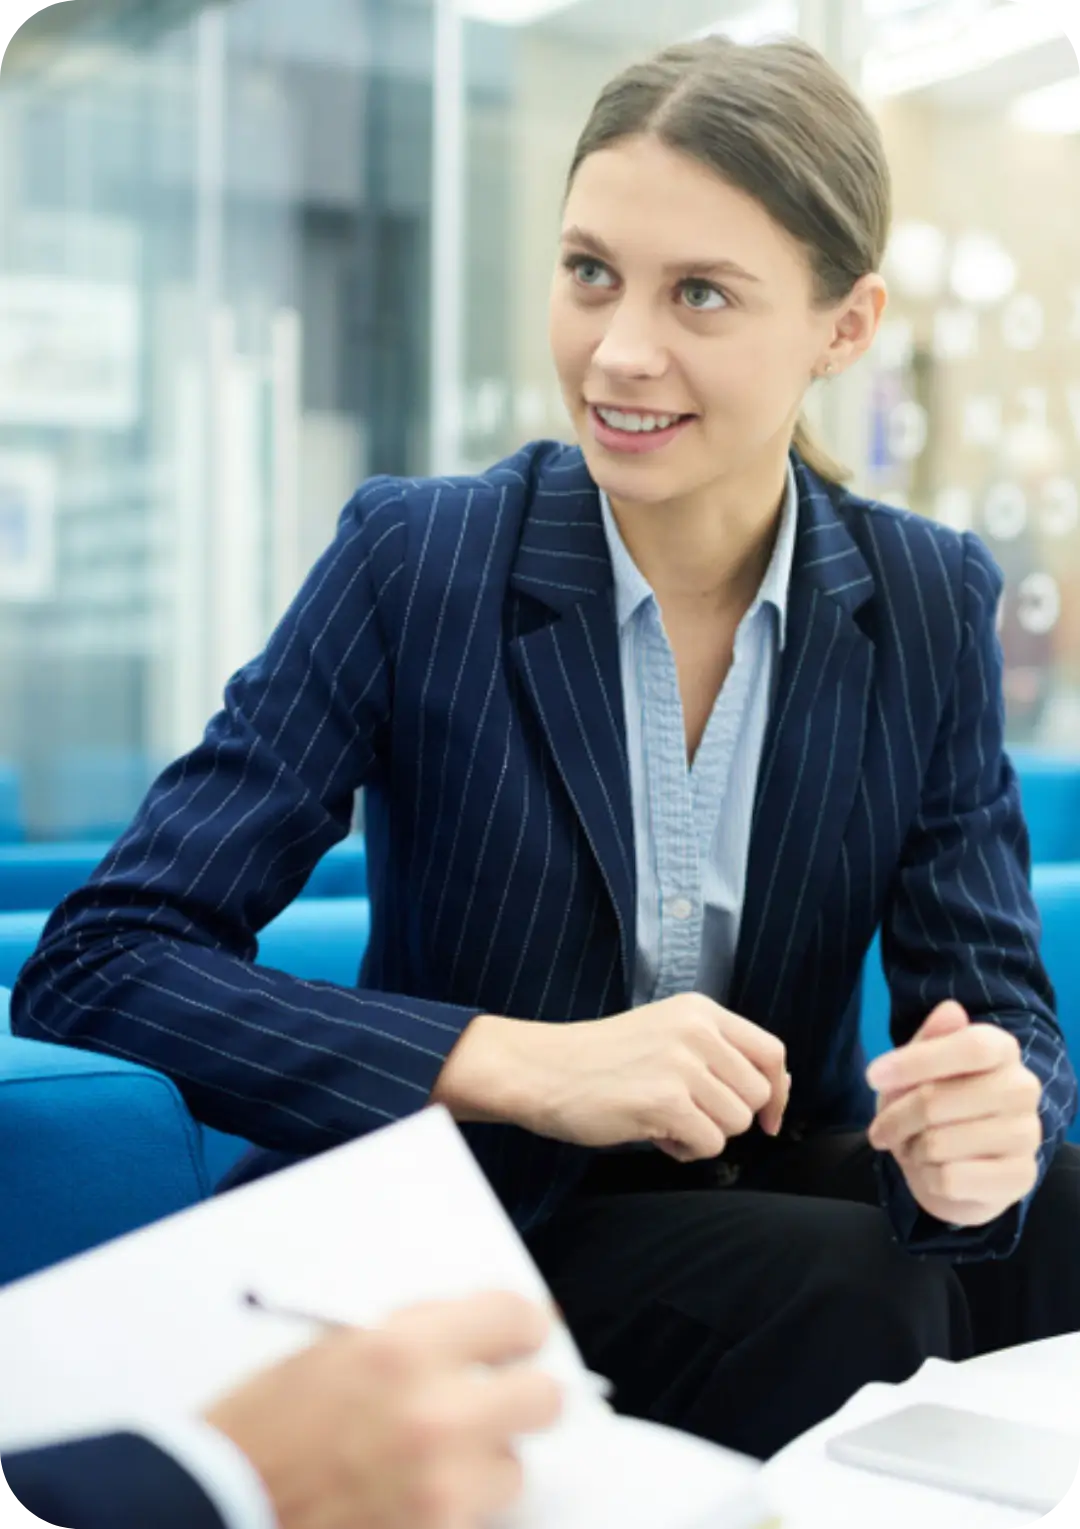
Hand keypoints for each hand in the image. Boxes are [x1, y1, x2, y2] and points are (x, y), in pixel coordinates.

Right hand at [204, 1292, 561, 1528]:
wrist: (213, 1510)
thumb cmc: (259, 1430)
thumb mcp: (333, 1352)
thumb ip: (412, 1341)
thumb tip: (477, 1340)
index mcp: (404, 1349)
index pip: (516, 1317)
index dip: (521, 1329)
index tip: (519, 1339)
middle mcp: (435, 1415)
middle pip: (543, 1398)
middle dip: (520, 1398)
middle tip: (495, 1403)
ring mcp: (440, 1490)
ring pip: (513, 1471)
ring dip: (481, 1468)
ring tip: (427, 1469)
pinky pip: (476, 1520)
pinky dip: (453, 1514)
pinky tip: (408, 1503)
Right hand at [434, 996, 788, 1160]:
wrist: (539, 1069)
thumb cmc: (598, 1061)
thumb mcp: (664, 1034)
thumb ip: (713, 1053)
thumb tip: (772, 1094)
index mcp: (699, 1010)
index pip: (772, 1052)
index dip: (777, 1091)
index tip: (768, 1118)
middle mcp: (697, 1031)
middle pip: (757, 1095)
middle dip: (727, 1117)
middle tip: (685, 1114)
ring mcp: (682, 1064)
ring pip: (735, 1123)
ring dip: (703, 1134)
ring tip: (662, 1119)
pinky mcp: (666, 1100)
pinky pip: (709, 1145)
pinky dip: (685, 1150)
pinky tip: (653, 1133)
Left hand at [866, 1000, 1043, 1227]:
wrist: (958, 1166)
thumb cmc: (934, 1106)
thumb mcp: (918, 1070)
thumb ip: (928, 1041)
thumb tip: (950, 1009)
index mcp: (1002, 1050)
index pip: (970, 1047)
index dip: (915, 1061)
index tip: (872, 1076)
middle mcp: (1023, 1088)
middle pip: (937, 1100)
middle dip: (895, 1118)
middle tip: (882, 1129)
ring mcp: (1026, 1135)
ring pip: (938, 1144)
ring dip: (911, 1150)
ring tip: (916, 1148)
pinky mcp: (1021, 1177)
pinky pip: (950, 1179)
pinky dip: (928, 1178)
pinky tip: (936, 1172)